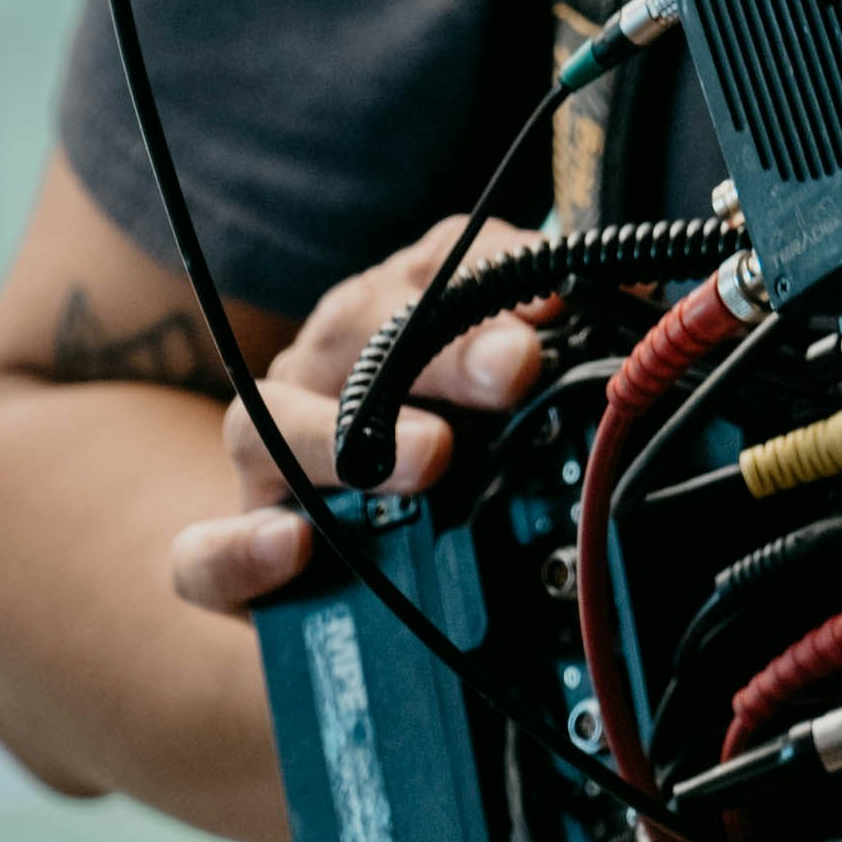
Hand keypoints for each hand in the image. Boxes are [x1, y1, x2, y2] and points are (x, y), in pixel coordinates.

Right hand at [166, 221, 567, 617]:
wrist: (345, 573)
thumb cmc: (439, 463)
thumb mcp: (504, 399)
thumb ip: (557, 344)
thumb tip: (639, 304)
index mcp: (386, 318)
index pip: (431, 268)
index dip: (495, 273)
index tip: (557, 303)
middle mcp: (319, 370)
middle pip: (359, 333)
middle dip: (443, 345)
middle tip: (515, 370)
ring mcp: (264, 459)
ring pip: (267, 422)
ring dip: (348, 436)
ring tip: (429, 458)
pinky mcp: (230, 550)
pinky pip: (202, 549)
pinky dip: (238, 549)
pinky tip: (291, 548)